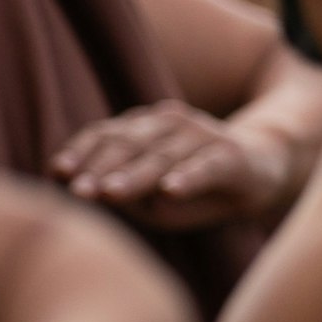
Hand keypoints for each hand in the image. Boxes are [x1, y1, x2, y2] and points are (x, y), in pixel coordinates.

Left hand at [49, 101, 302, 226]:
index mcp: (145, 128)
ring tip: (112, 193)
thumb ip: (123, 194)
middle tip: (80, 191)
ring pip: (163, 156)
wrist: (262, 171)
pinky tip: (171, 190)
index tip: (59, 172)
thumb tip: (91, 193)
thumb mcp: (154, 197)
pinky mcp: (231, 155)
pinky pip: (207, 166)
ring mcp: (203, 136)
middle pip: (130, 144)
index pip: (107, 134)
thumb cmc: (195, 187)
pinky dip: (189, 177)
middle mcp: (171, 124)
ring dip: (136, 175)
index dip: (82, 151)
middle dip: (102, 167)